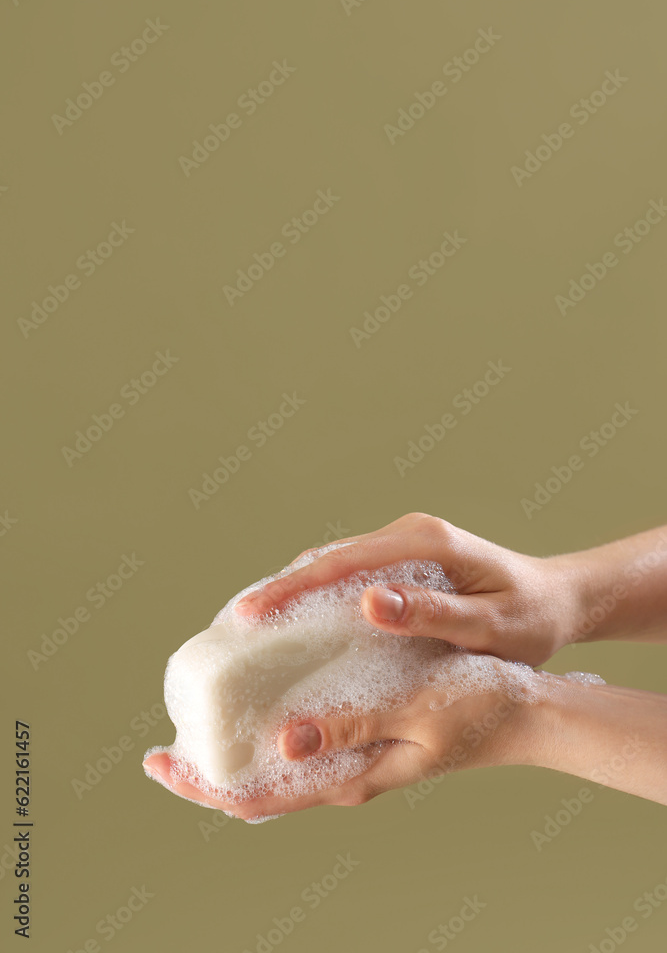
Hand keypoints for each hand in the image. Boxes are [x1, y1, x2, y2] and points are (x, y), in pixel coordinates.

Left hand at [143, 658, 535, 820]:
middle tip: (162, 744)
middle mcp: (344, 772)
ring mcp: (352, 753)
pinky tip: (257, 689)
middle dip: (206, 772)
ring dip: (234, 746)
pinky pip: (304, 734)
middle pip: (258, 785)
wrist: (524, 708)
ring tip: (197, 717)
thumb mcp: (416, 712)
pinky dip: (269, 719)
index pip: (259, 798)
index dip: (203, 786)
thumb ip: (354, 725)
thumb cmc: (479, 707)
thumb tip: (285, 742)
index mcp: (351, 778)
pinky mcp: (362, 729)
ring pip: (277, 762)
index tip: (159, 762)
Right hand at [235, 512, 578, 666]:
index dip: (291, 587)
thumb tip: (368, 603)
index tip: (250, 613)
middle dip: (281, 589)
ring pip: (336, 566)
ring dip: (296, 591)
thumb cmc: (531, 618)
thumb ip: (432, 613)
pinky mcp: (405, 564)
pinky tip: (300, 626)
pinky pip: (351, 576)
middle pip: (329, 558)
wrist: (560, 601)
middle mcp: (408, 535)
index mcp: (424, 542)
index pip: (343, 562)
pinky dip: (320, 596)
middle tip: (236, 626)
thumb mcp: (490, 625)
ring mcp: (405, 547)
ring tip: (254, 629)